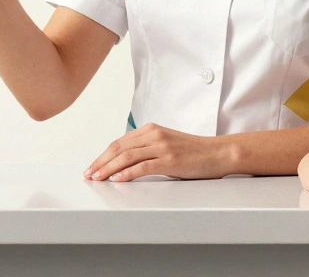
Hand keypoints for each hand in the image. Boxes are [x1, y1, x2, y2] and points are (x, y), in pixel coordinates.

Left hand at [83, 122, 228, 181]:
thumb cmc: (194, 152)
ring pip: (127, 156)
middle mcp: (154, 135)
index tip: (92, 166)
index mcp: (150, 130)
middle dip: (100, 162)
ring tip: (98, 178)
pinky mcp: (170, 159)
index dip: (102, 155)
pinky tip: (117, 179)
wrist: (219, 152)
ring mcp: (162, 146)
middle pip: (118, 148)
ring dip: (108, 168)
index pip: (119, 143)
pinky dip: (127, 173)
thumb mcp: (166, 144)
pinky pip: (143, 166)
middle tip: (89, 174)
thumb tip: (124, 162)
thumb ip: (147, 148)